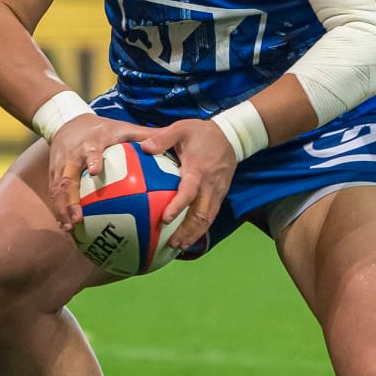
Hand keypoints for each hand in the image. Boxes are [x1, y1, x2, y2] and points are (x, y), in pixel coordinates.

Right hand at [47, 115, 153, 230]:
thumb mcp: (124, 128)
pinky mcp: (53, 175)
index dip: (92, 160)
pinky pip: (54, 195)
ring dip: (61, 209)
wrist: (68, 122)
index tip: (96, 172)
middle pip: (67, 178)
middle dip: (69, 199)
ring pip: (57, 190)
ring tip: (70, 228)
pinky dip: (60, 212)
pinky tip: (68, 230)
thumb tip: (172, 143)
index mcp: (90, 143)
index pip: (90, 150)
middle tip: (78, 218)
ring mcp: (60, 166)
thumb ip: (146, 136)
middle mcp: (72, 156)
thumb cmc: (104, 129)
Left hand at [140, 118, 236, 252]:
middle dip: (187, 231)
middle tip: (172, 244)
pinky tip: (189, 238)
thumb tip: (143, 147)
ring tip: (179, 247)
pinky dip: (200, 230)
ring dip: (194, 234)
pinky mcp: (220, 196)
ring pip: (207, 219)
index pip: (189, 192)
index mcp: (198, 170)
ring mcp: (217, 193)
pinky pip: (211, 216)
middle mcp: (209, 186)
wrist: (232, 136)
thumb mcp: (182, 128)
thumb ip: (163, 138)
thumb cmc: (203, 133)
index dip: (178, 206)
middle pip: (201, 215)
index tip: (166, 219)